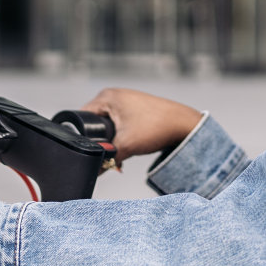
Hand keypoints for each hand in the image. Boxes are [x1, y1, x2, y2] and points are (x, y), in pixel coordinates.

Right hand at [81, 87, 202, 163]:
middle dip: (99, 140)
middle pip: (93, 122)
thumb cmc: (158, 127)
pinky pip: (118, 123)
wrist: (184, 125)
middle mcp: (114, 95)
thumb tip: (94, 170)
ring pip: (107, 124)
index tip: (88, 149)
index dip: (82, 136)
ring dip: (111, 140)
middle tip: (107, 154)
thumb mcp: (126, 146)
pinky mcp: (134, 108)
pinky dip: (120, 136)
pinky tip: (127, 147)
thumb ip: (106, 160)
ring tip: (119, 152)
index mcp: (107, 97)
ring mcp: (125, 100)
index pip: (81, 117)